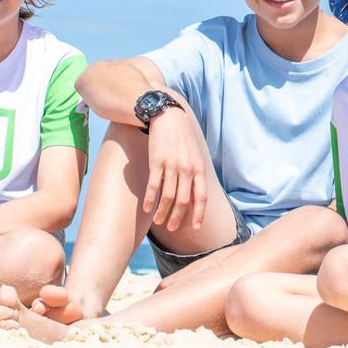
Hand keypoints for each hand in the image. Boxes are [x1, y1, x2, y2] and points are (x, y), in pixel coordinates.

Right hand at [143, 106, 207, 231]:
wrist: (169, 118)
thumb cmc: (183, 140)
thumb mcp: (195, 157)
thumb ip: (196, 177)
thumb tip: (195, 199)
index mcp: (199, 169)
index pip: (201, 197)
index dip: (199, 214)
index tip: (196, 227)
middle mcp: (187, 169)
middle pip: (183, 200)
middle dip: (178, 218)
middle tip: (172, 228)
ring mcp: (172, 166)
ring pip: (168, 196)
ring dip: (163, 212)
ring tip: (158, 222)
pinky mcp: (157, 162)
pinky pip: (153, 186)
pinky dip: (150, 199)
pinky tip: (147, 208)